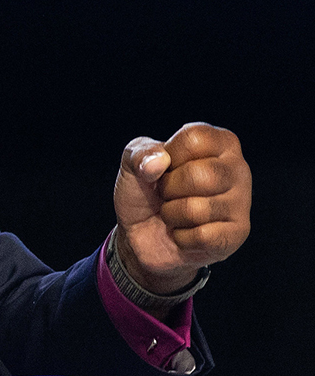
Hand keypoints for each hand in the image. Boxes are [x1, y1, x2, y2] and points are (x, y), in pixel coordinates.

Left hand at [113, 122, 250, 294]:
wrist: (141, 234)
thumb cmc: (145, 191)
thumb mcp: (133, 164)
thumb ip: (139, 153)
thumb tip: (158, 163)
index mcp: (219, 142)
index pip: (194, 138)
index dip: (168, 156)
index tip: (164, 167)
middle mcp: (238, 168)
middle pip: (200, 175)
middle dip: (169, 188)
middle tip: (167, 193)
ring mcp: (242, 202)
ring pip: (198, 209)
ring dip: (172, 214)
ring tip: (174, 212)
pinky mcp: (238, 233)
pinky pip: (202, 236)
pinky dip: (181, 237)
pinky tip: (184, 232)